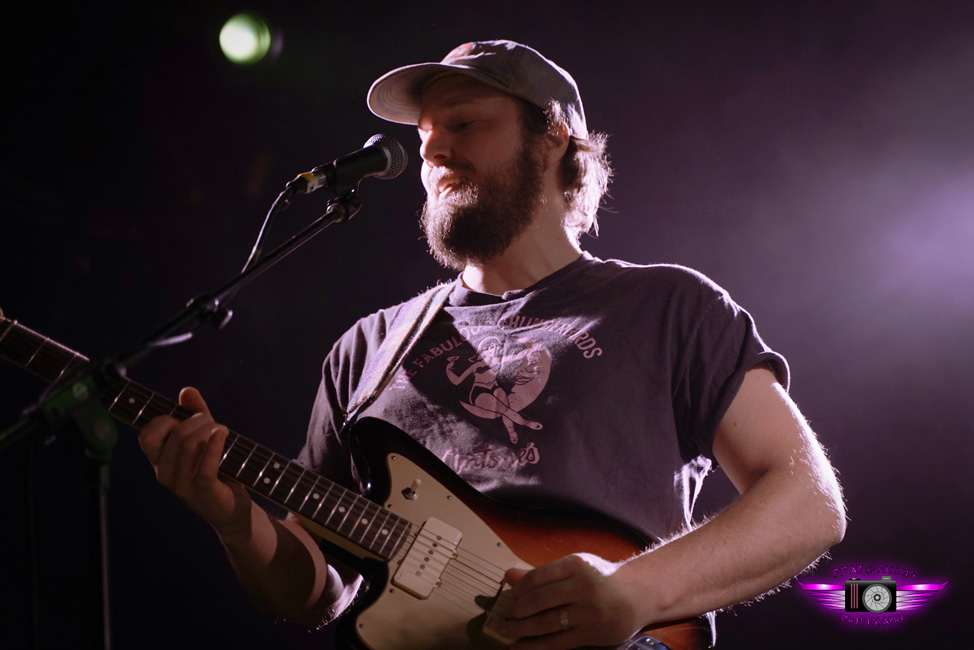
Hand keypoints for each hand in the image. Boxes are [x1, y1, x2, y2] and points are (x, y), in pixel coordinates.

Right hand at [138, 387, 251, 539]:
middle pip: (177, 434)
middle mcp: (165, 474)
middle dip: (200, 420)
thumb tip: (187, 390)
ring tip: (223, 431)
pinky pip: (206, 465)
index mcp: (159, 461)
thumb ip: (195, 413)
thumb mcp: (205, 438)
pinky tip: (224, 433)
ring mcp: (182, 486)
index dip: (167, 420)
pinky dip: (216, 444)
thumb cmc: (217, 470)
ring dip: (212, 430)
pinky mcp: (203, 492)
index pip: (147, 435)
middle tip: (215, 423)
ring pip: (191, 445)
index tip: (187, 419)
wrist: (232, 508)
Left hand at [498, 553, 641, 649]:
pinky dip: (535, 647)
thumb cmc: (598, 578)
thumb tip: (508, 577)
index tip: (511, 596)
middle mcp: (583, 587)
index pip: (537, 577)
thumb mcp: (573, 568)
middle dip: (517, 611)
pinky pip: (557, 643)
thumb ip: (541, 574)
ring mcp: (588, 612)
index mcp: (575, 565)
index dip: (519, 590)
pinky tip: (519, 648)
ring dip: (521, 630)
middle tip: (505, 617)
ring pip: (546, 624)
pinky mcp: (591, 633)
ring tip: (506, 632)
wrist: (637, 594)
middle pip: (539, 601)